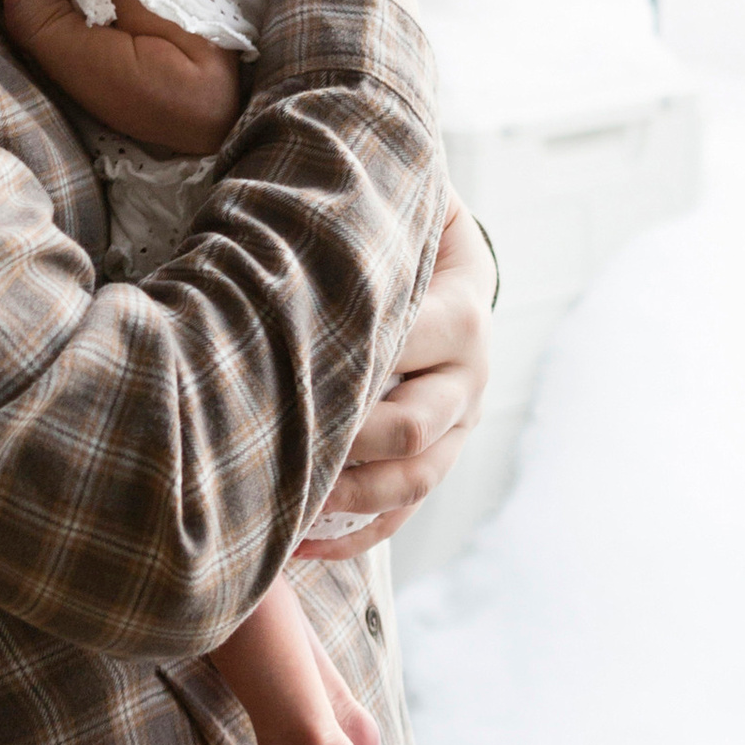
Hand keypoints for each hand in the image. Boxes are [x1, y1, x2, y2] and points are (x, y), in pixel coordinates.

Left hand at [293, 200, 494, 561]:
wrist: (441, 255)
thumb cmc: (395, 226)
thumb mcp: (397, 201)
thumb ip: (364, 202)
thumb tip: (304, 201)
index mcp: (462, 309)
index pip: (411, 345)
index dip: (350, 365)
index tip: (279, 368)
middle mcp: (471, 374)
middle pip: (414, 427)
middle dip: (345, 445)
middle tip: (273, 447)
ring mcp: (459, 422)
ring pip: (415, 479)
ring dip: (348, 498)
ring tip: (285, 509)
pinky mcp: (438, 456)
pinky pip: (402, 509)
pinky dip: (354, 533)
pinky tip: (299, 543)